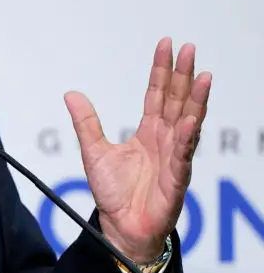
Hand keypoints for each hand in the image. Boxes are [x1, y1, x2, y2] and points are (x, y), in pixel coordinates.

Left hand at [65, 38, 210, 263]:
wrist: (120, 227)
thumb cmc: (114, 193)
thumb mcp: (93, 151)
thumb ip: (86, 122)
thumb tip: (71, 94)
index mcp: (148, 133)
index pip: (158, 94)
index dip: (162, 71)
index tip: (166, 45)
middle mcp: (165, 140)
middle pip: (177, 101)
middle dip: (182, 75)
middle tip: (188, 49)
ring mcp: (174, 158)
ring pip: (188, 123)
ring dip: (195, 100)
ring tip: (202, 77)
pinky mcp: (176, 179)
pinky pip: (182, 156)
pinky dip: (186, 138)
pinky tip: (189, 121)